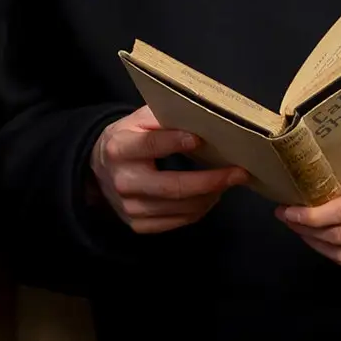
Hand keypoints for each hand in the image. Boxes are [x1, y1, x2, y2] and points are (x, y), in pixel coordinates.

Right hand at [90, 108, 246, 235]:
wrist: (101, 169)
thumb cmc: (130, 138)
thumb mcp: (139, 119)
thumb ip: (165, 116)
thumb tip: (204, 116)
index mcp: (120, 148)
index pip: (150, 145)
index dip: (175, 142)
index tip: (200, 140)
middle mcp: (123, 181)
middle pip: (172, 187)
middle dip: (210, 181)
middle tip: (239, 173)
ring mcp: (130, 207)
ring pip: (180, 208)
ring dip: (210, 196)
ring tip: (229, 182)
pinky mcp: (138, 224)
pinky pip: (177, 222)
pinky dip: (199, 209)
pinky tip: (210, 195)